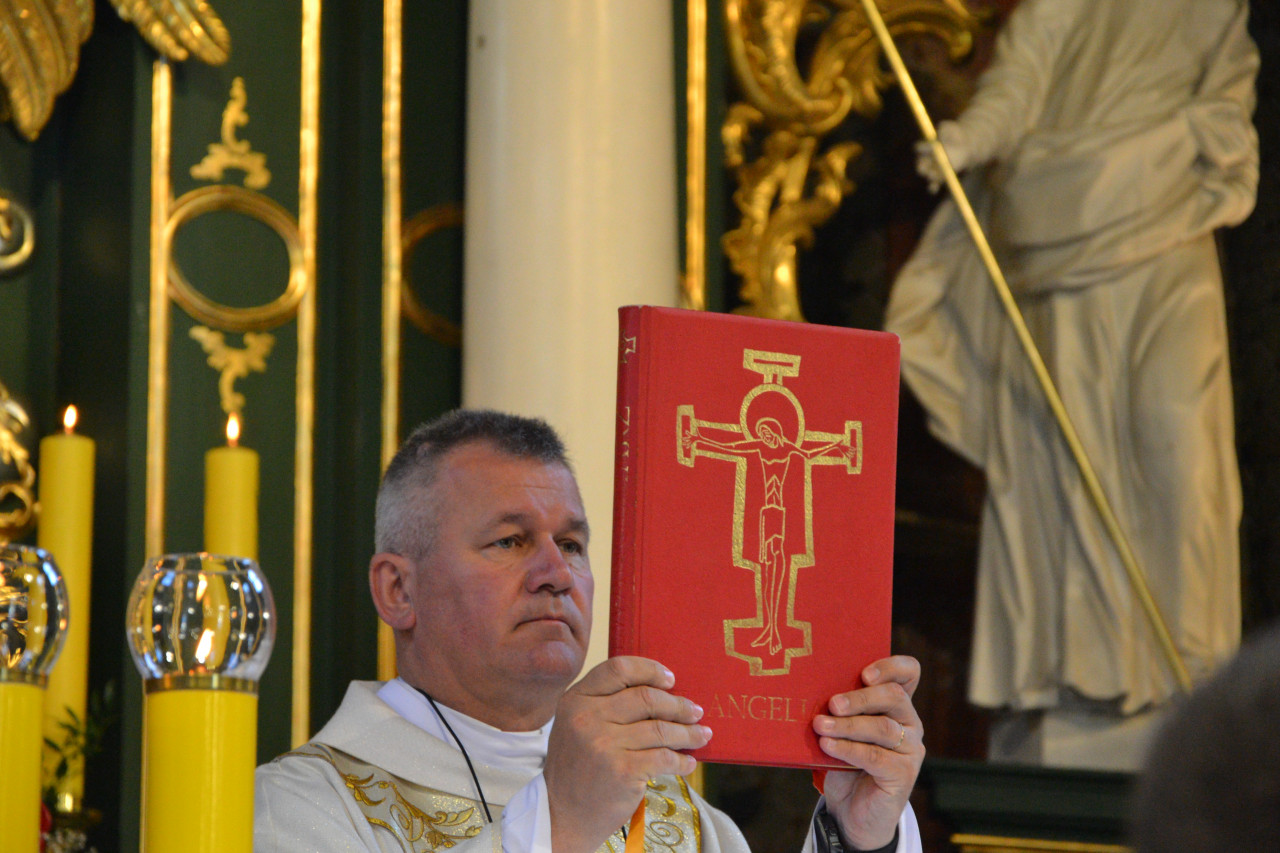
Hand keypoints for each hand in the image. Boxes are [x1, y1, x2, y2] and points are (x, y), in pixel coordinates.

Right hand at [545, 657, 711, 852]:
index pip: (619, 669)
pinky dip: (681, 761)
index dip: (650, 670)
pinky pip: (664, 759)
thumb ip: (605, 703)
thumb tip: (661, 691)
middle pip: (646, 697)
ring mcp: (604, 744)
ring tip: (702, 735)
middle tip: (695, 712)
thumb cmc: (577, 767)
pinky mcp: (622, 771)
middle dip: (678, 705)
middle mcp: (587, 717)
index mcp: (576, 699)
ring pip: (660, 729)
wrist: (562, 815)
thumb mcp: (576, 725)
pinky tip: (688, 763)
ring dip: (688, 733)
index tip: (670, 680)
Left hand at [813, 656, 923, 850]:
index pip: (908, 673)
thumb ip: (837, 711)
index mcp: (895, 704)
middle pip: (894, 697)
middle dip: (860, 698)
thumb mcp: (841, 731)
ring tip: (820, 726)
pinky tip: (828, 746)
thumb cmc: (844, 763)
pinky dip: (848, 749)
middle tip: (832, 704)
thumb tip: (807, 690)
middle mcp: (909, 723)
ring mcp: (910, 749)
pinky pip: (875, 756)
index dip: (891, 667)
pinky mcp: (903, 774)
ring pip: (883, 728)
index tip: (864, 673)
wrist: (852, 813)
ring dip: (848, 725)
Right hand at [915, 120, 968, 192]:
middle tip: (926, 167)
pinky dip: (933, 186)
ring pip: (928, 174)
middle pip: (921, 164)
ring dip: (930, 176)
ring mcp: (932, 168)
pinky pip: (934, 183)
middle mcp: (927, 159)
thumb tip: (940, 131)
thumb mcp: (949, 128)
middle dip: (922, 166)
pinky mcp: (940, 176)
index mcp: (926, 147)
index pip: (920, 148)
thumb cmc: (954, 133)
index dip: (923, 148)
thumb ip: (944, 129)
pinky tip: (933, 189)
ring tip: (932, 176)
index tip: (930, 148)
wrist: (964, 144)